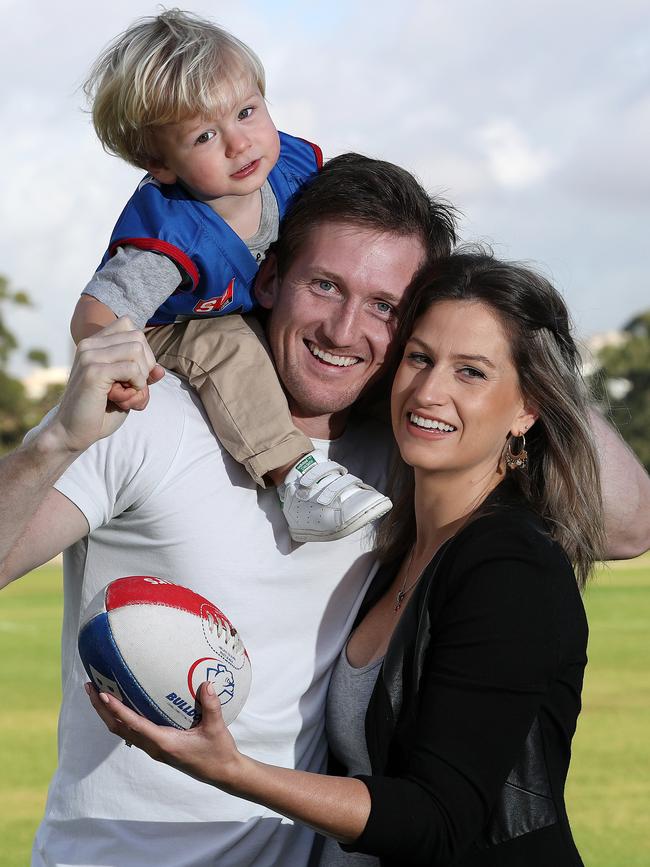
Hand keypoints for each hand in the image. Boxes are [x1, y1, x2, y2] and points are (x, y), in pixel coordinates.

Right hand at [48, 318, 164, 453]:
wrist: (73, 433)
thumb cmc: (100, 411)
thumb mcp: (127, 389)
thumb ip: (143, 375)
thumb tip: (160, 370)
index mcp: (95, 343)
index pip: (130, 326)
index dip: (142, 350)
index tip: (135, 374)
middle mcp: (89, 344)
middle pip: (137, 337)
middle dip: (145, 365)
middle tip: (133, 388)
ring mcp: (89, 356)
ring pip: (136, 350)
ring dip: (141, 376)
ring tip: (128, 394)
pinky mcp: (93, 371)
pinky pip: (132, 369)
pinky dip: (137, 385)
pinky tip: (125, 399)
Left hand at [85, 680, 243, 789]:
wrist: (222, 773)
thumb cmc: (218, 751)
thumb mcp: (216, 728)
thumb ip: (211, 706)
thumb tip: (206, 683)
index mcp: (164, 743)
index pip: (134, 724)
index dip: (117, 709)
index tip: (103, 694)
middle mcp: (154, 747)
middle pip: (118, 728)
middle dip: (101, 708)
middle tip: (89, 686)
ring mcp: (154, 749)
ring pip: (122, 731)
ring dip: (107, 713)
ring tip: (97, 693)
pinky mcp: (157, 748)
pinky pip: (131, 732)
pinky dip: (120, 718)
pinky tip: (120, 707)